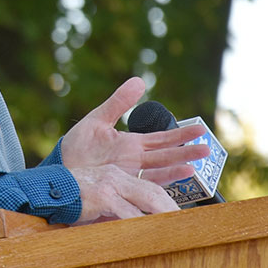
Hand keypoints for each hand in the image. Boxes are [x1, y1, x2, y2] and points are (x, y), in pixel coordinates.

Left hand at [60, 77, 210, 222]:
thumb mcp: (98, 119)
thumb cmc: (77, 146)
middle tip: (207, 148)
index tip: (199, 129)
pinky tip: (169, 182)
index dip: (180, 134)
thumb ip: (119, 102)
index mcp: (132, 144)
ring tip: (195, 166)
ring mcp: (130, 175)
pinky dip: (157, 185)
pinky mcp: (121, 187)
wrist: (60, 170)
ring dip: (176, 169)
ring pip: (159, 172)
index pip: (162, 138)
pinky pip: (142, 187)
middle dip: (186, 152)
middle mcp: (135, 161)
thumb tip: (140, 80)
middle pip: (166, 155)